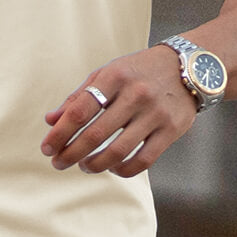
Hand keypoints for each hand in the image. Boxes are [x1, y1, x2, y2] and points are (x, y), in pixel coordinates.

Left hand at [41, 45, 197, 177]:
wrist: (189, 66)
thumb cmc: (139, 71)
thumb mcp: (108, 73)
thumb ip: (79, 96)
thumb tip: (51, 121)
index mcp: (115, 76)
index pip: (79, 110)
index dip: (60, 133)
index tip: (47, 148)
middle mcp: (135, 94)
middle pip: (95, 134)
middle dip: (71, 153)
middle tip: (58, 163)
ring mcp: (155, 113)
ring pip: (117, 151)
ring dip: (94, 165)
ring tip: (84, 166)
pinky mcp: (171, 130)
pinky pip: (144, 160)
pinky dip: (123, 170)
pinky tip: (112, 169)